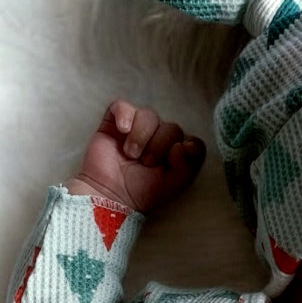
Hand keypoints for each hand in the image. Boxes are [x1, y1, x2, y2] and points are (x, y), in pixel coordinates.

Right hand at [71, 100, 206, 215]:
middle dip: (160, 147)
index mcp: (175, 153)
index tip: (172, 161)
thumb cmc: (141, 192)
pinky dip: (124, 116)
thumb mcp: (172, 184)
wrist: (110, 196)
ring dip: (142, 136)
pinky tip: (122, 131)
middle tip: (145, 163)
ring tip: (131, 154)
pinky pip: (123, 106)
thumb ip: (187, 166)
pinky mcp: (114, 122)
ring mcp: (137, 128)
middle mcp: (159, 137)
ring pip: (149, 115)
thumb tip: (184, 144)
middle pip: (172, 128)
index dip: (186, 149)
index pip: (191, 141)